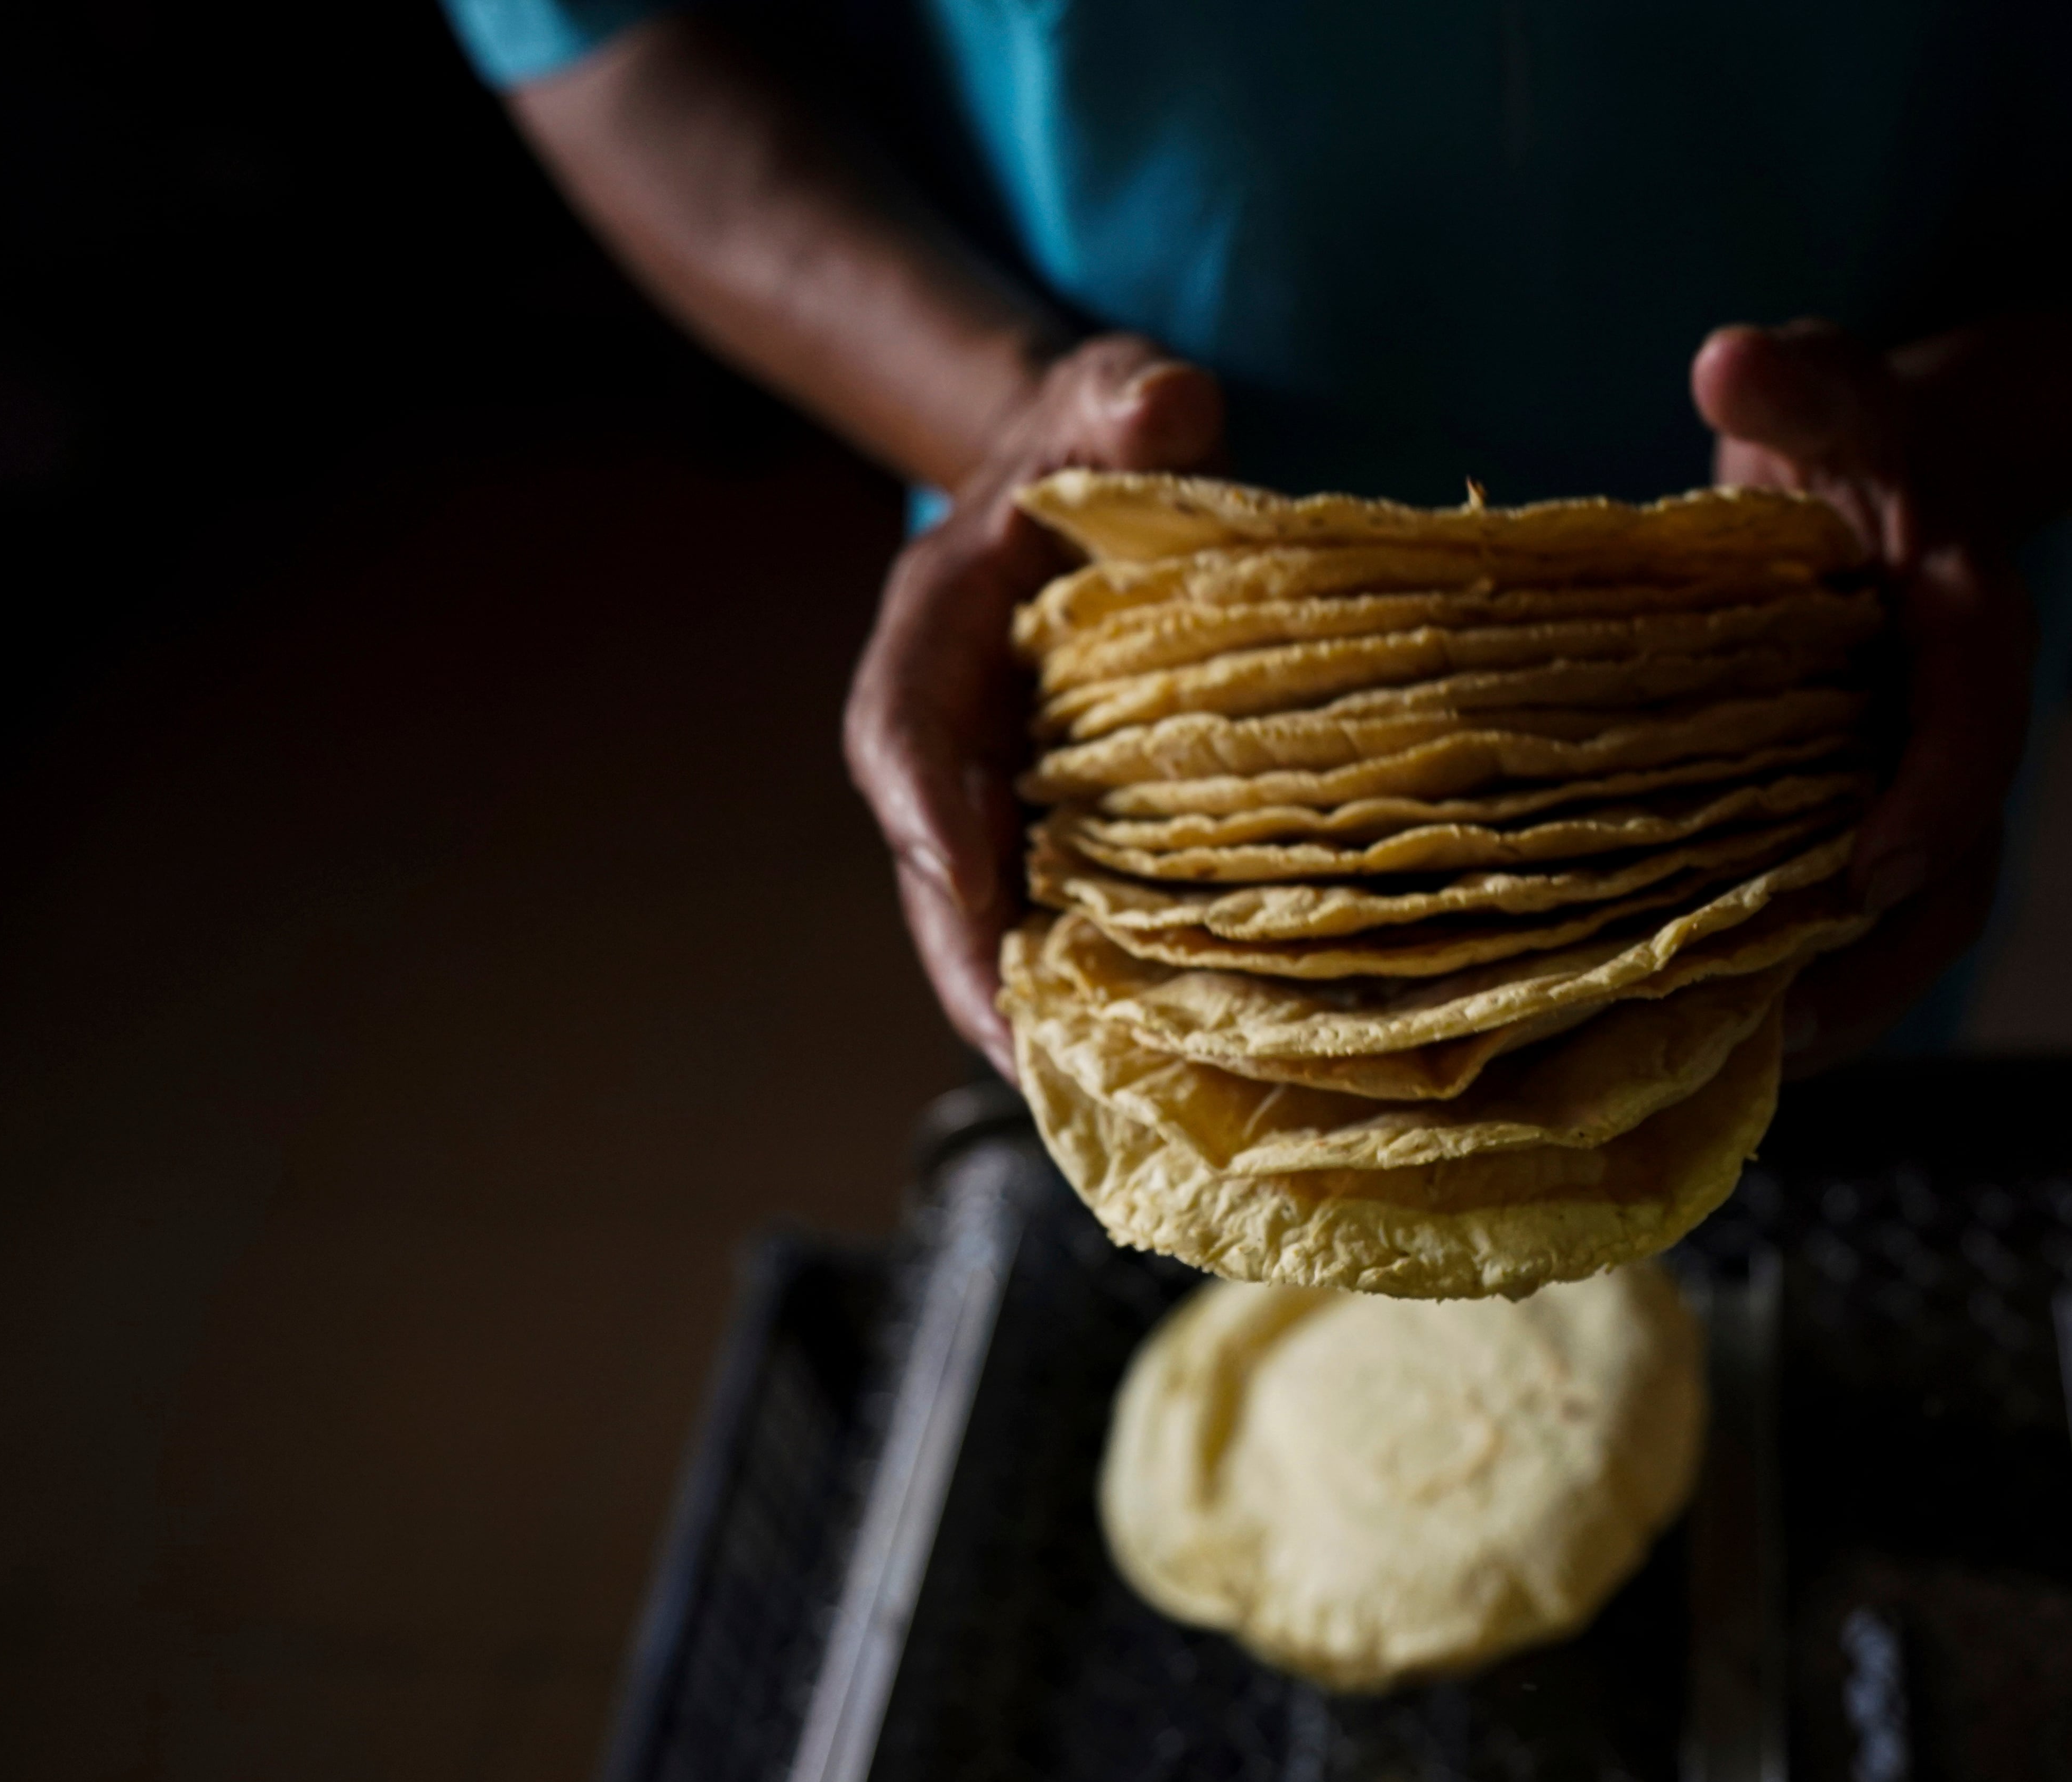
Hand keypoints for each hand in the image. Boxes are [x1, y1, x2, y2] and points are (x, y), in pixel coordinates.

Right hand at [845, 335, 1225, 1077]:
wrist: (1085, 465)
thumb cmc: (1091, 432)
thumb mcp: (1104, 395)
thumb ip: (1126, 397)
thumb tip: (1169, 404)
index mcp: (932, 631)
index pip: (902, 735)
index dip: (928, 819)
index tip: (967, 897)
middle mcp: (949, 730)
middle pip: (937, 869)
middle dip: (973, 972)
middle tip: (1030, 1065)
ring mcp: (996, 785)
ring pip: (991, 915)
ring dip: (1031, 1006)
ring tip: (1097, 1096)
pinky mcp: (1053, 816)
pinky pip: (1057, 910)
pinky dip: (1093, 979)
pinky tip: (1154, 1048)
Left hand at [1692, 321, 2035, 1070]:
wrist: (1891, 469)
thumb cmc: (1848, 431)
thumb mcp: (1826, 384)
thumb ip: (1794, 380)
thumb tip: (1728, 363)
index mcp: (1964, 629)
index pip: (1970, 729)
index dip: (1932, 804)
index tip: (1865, 870)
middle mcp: (1954, 725)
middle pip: (1954, 867)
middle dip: (1883, 955)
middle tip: (1790, 1026)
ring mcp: (1911, 782)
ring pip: (1910, 917)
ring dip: (1843, 997)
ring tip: (1752, 1061)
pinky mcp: (1861, 812)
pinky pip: (1853, 916)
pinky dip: (1803, 977)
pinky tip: (1727, 1034)